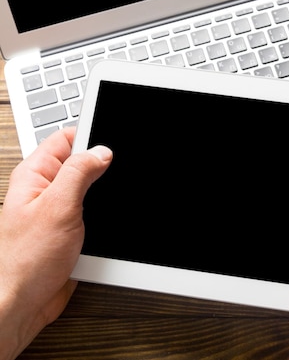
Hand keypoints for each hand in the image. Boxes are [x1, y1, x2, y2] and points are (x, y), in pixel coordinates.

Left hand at [0, 127, 111, 359]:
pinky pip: (95, 213)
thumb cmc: (26, 260)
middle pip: (83, 163)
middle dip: (103, 168)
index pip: (65, 139)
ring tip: (105, 206)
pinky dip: (106, 216)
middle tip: (115, 177)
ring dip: (105, 196)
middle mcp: (46, 190)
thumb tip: (102, 151)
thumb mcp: (58, 207)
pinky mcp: (71, 230)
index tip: (112, 142)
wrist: (24, 302)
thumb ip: (79, 173)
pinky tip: (106, 223)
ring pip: (93, 190)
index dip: (90, 136)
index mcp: (35, 176)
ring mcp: (59, 211)